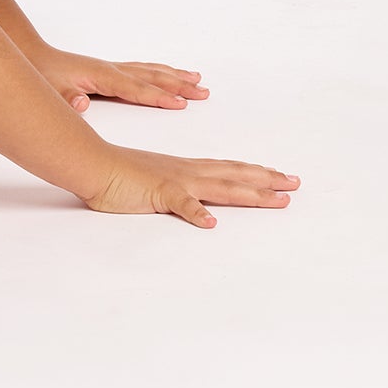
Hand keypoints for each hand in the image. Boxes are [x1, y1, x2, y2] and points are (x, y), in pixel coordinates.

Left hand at [30, 45, 208, 113]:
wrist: (32, 57)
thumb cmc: (43, 75)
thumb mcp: (51, 91)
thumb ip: (66, 100)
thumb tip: (81, 104)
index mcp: (103, 76)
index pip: (137, 89)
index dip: (160, 97)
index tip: (182, 103)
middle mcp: (112, 69)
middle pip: (152, 77)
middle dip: (179, 85)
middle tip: (204, 92)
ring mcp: (112, 68)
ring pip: (151, 71)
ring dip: (175, 76)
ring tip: (198, 79)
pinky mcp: (109, 70)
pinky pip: (142, 70)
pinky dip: (160, 72)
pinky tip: (169, 74)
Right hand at [86, 145, 299, 226]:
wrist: (92, 164)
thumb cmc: (116, 175)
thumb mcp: (152, 184)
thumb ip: (173, 194)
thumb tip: (194, 207)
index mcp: (185, 169)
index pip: (228, 170)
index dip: (255, 174)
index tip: (280, 177)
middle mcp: (187, 171)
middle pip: (234, 174)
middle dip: (267, 179)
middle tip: (295, 183)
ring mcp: (175, 181)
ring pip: (220, 186)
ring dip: (250, 192)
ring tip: (277, 199)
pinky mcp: (159, 191)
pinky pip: (181, 203)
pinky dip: (196, 212)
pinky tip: (211, 223)